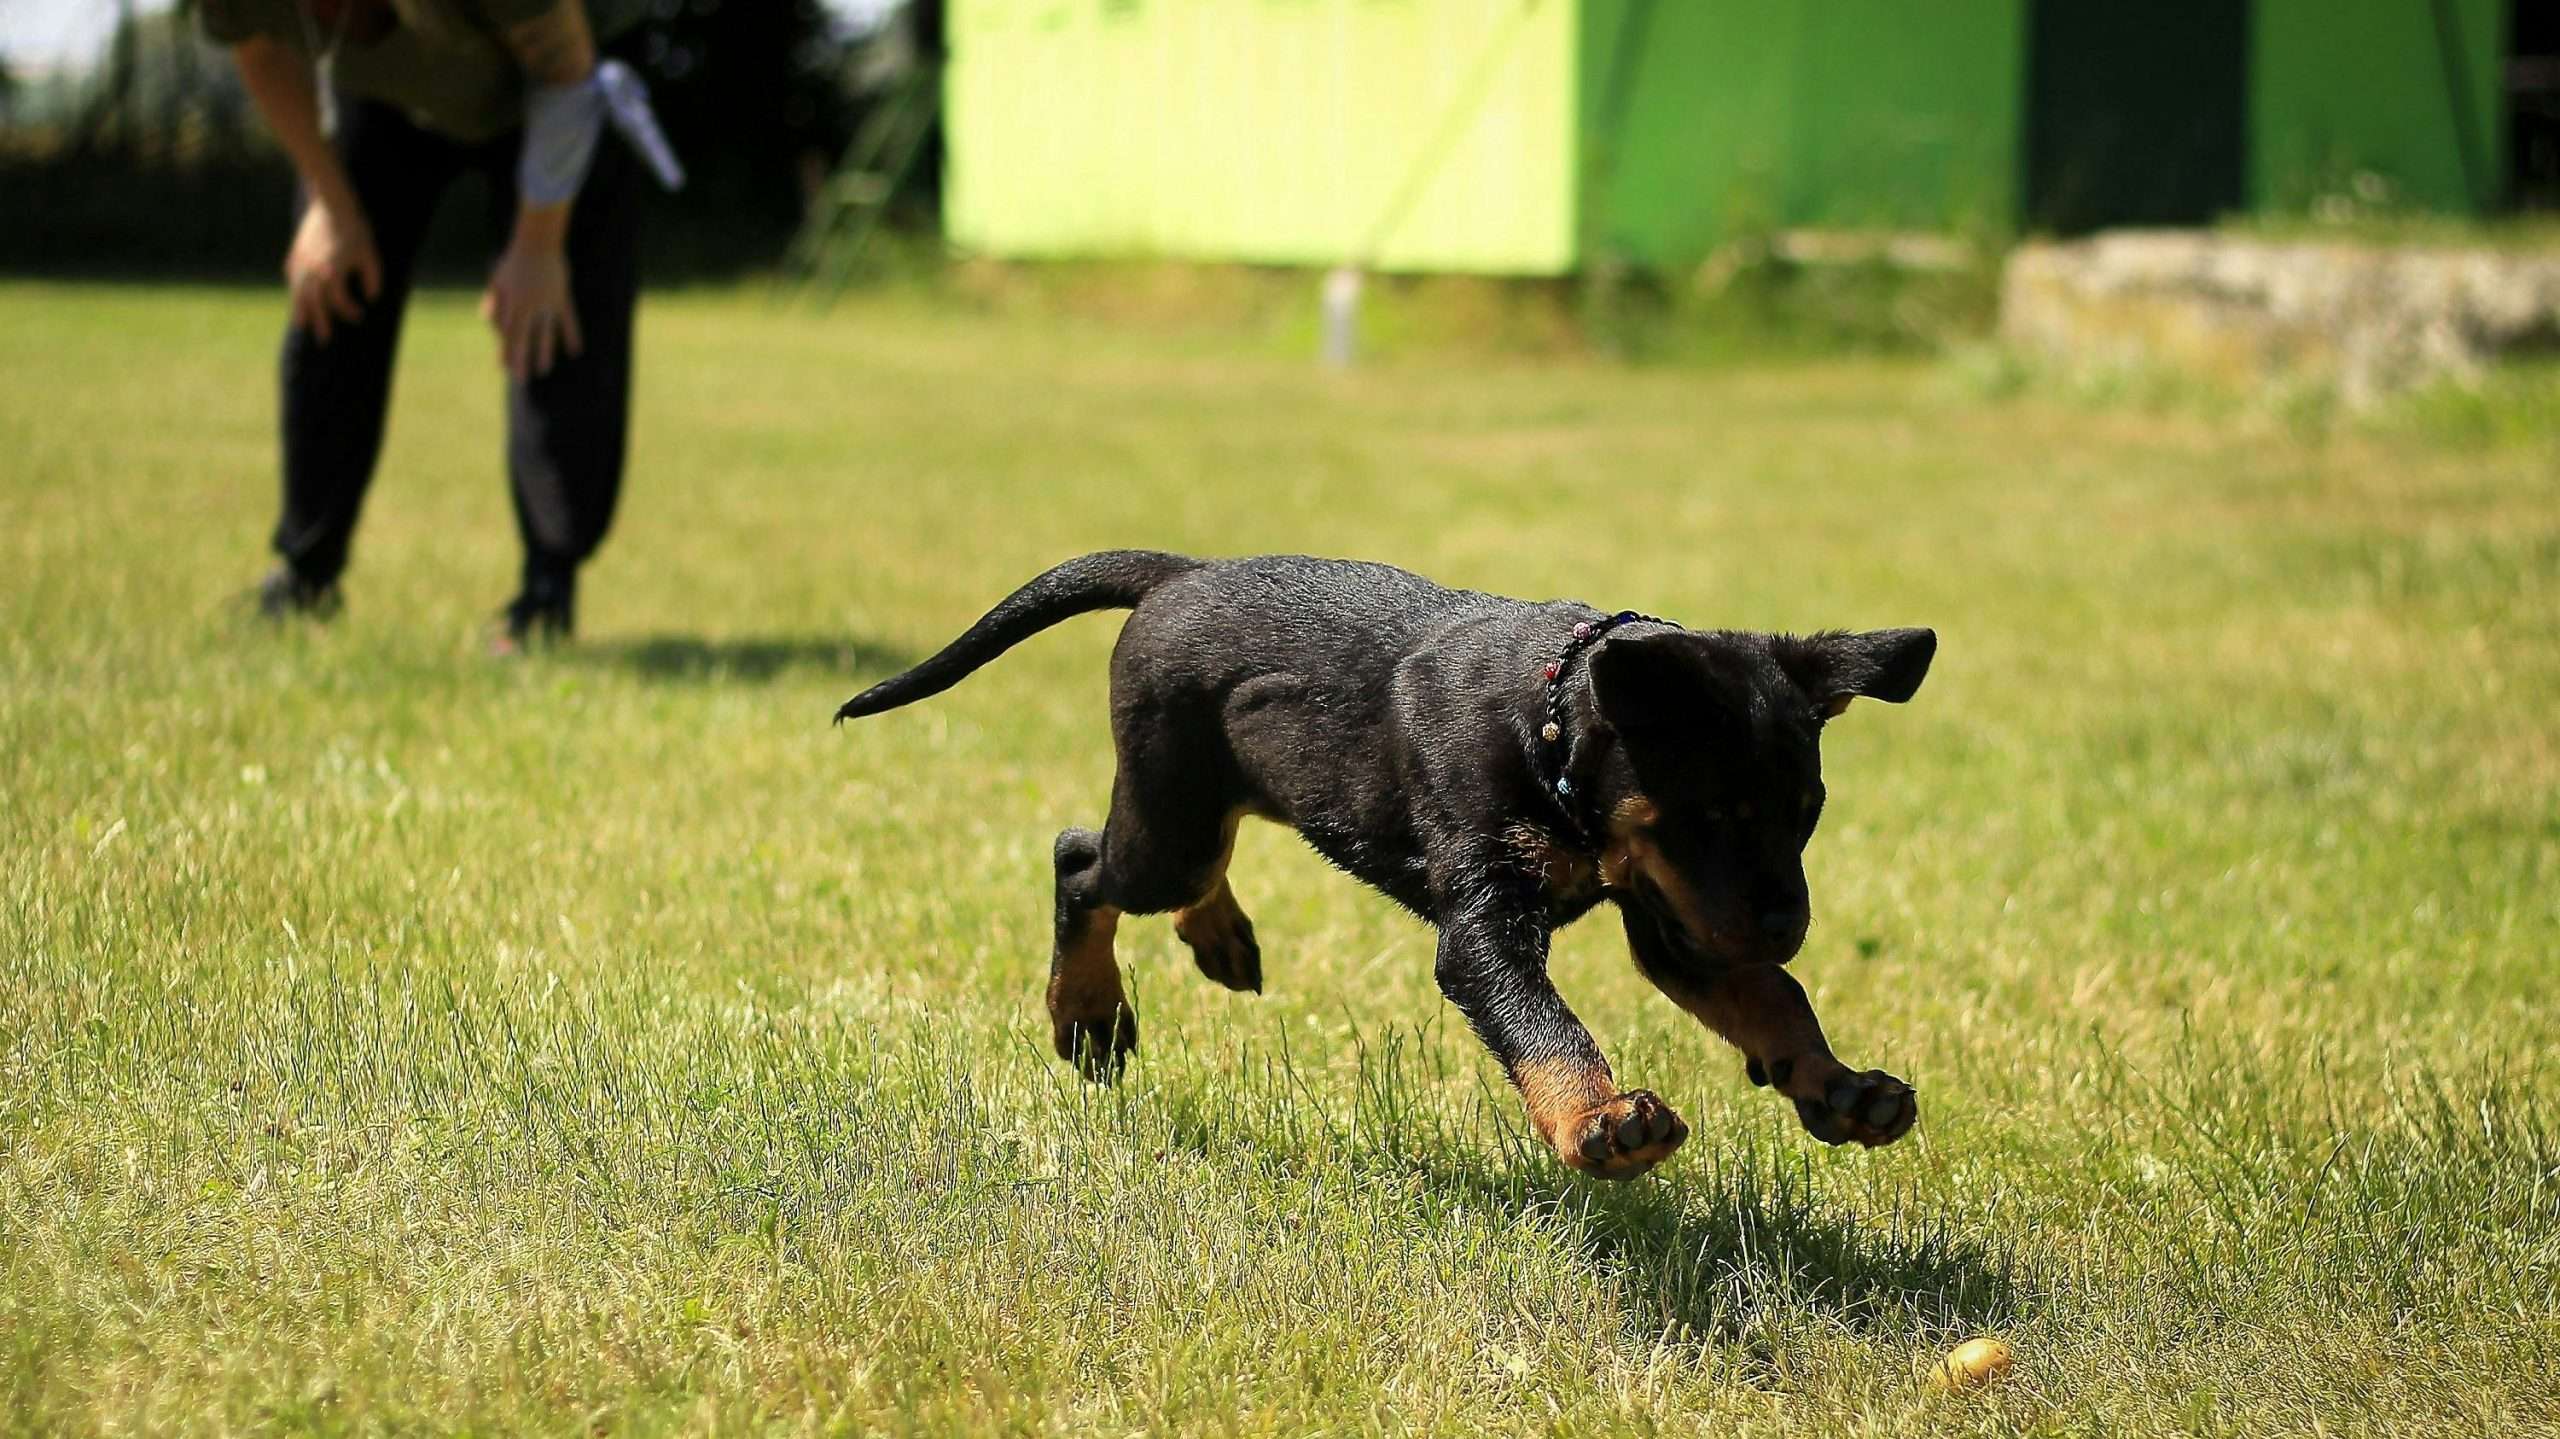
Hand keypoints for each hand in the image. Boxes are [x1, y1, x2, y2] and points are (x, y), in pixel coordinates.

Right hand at [284, 200, 381, 344]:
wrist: (331, 204)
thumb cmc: (355, 230)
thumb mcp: (371, 254)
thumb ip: (373, 278)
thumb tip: (372, 298)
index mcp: (333, 272)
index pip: (339, 301)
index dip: (350, 310)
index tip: (360, 315)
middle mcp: (313, 270)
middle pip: (314, 303)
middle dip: (320, 322)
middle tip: (324, 340)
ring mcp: (301, 262)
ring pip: (299, 292)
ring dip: (301, 310)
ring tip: (303, 325)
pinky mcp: (296, 254)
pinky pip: (293, 278)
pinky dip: (296, 291)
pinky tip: (298, 300)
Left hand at [481, 241, 582, 380]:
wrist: (538, 243)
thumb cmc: (515, 261)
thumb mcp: (498, 280)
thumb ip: (494, 302)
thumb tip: (488, 323)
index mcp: (514, 302)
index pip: (508, 333)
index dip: (506, 351)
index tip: (505, 368)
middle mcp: (531, 306)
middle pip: (526, 338)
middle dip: (523, 359)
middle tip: (523, 379)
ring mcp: (549, 303)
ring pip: (547, 333)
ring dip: (545, 353)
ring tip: (544, 370)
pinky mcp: (562, 298)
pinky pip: (568, 320)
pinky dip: (572, 335)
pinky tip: (576, 351)